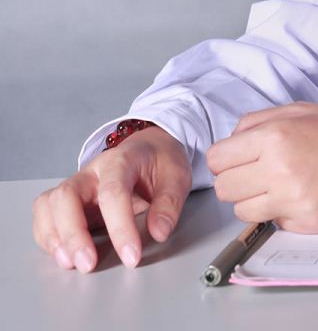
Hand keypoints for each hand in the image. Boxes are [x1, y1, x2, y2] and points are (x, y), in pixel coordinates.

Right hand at [32, 125, 191, 271]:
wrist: (149, 147)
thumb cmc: (160, 161)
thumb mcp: (177, 175)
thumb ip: (169, 203)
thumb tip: (159, 232)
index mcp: (121, 160)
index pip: (113, 193)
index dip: (120, 227)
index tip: (132, 257)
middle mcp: (92, 172)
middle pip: (67, 196)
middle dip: (73, 234)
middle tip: (88, 265)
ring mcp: (77, 184)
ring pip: (49, 204)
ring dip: (55, 236)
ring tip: (71, 263)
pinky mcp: (68, 200)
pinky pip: (44, 215)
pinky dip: (47, 237)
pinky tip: (63, 255)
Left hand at [206, 102, 317, 233]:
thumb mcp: (297, 110)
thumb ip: (257, 121)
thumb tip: (230, 141)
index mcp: (273, 137)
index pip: (217, 159)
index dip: (224, 159)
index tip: (235, 159)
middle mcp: (278, 170)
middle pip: (224, 188)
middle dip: (235, 180)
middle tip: (255, 173)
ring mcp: (291, 201)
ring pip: (241, 211)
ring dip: (253, 200)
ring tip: (276, 185)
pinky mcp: (303, 224)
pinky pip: (271, 224)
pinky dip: (279, 213)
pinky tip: (298, 196)